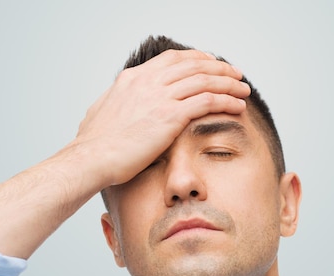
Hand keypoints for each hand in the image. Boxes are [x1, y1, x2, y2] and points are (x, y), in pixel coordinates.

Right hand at [70, 49, 250, 187]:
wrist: (90, 158)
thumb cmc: (94, 145)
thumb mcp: (102, 112)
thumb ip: (117, 103)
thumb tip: (119, 103)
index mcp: (133, 79)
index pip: (173, 60)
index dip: (196, 59)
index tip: (211, 65)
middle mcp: (148, 82)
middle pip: (194, 65)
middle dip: (219, 69)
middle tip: (235, 75)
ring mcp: (159, 97)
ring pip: (205, 80)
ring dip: (228, 84)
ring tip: (243, 90)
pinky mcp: (169, 116)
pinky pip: (207, 102)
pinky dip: (226, 101)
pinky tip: (238, 106)